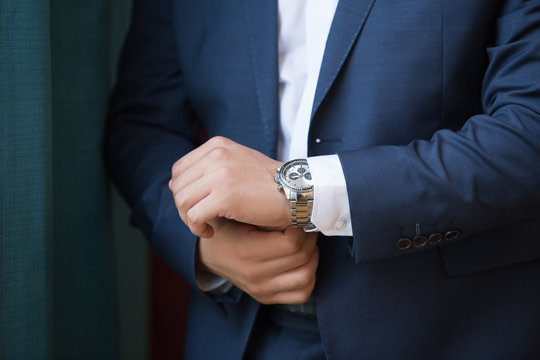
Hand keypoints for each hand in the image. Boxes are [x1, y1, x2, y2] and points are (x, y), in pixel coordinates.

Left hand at [169, 136, 290, 237]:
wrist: (299, 191)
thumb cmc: (270, 183)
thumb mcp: (239, 163)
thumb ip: (210, 169)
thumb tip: (173, 184)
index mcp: (218, 145)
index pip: (180, 169)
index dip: (183, 191)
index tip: (198, 205)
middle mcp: (216, 155)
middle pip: (178, 186)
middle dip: (183, 207)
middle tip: (200, 220)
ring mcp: (220, 175)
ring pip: (181, 201)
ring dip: (188, 219)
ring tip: (204, 226)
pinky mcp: (224, 196)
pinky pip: (193, 216)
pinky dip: (196, 228)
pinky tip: (210, 232)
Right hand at [197, 218, 318, 304]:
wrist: (206, 254)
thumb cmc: (225, 228)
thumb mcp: (237, 214)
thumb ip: (264, 213)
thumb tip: (295, 210)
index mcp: (246, 251)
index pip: (292, 242)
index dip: (302, 227)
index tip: (299, 216)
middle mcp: (254, 274)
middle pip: (302, 258)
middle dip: (310, 238)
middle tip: (306, 225)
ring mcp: (260, 289)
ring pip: (306, 277)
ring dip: (312, 257)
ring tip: (305, 242)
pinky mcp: (265, 297)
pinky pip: (302, 294)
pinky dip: (308, 277)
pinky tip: (301, 262)